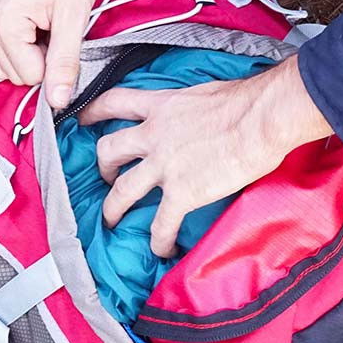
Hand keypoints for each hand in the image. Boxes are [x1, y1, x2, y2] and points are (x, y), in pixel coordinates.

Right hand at [0, 0, 108, 107]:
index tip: (62, 39)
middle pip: (7, 72)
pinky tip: (15, 39)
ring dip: (18, 56)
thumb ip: (65, 60)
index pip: (27, 75)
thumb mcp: (75, 15)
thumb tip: (59, 99)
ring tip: (40, 31)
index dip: (52, 64)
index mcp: (5, 20)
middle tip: (53, 33)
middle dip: (35, 62)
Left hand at [78, 55, 333, 256]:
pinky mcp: (182, 193)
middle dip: (102, 166)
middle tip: (108, 176)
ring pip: (122, 190)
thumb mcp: (205, 91)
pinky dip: (158, 241)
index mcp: (161, 106)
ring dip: (113, 208)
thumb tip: (198, 111)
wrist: (261, 119)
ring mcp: (164, 166)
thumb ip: (189, 105)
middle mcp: (154, 135)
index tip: (82, 119)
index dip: (93, 112)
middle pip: (108, 149)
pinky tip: (163, 250)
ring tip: (113, 220)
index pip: (115, 102)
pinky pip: (160, 224)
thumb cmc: (246, 100)